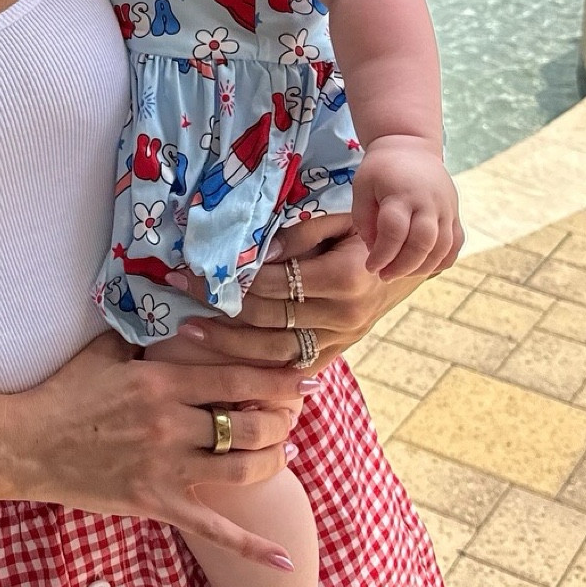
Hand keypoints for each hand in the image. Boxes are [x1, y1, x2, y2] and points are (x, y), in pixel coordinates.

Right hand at [0, 333, 309, 570]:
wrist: (26, 444)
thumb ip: (147, 334)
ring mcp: (165, 468)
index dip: (278, 379)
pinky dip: (251, 546)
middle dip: (283, 419)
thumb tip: (178, 310)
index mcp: (161, 382)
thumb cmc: (65, 393)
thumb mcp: (106, 351)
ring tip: (284, 452)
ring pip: (242, 468)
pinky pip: (213, 530)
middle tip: (295, 415)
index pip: (237, 378)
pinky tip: (283, 557)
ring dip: (273, 460)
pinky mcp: (156, 504)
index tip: (303, 378)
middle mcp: (170, 424)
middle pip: (249, 423)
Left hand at [168, 212, 447, 367]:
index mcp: (345, 277)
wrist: (405, 261)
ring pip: (276, 351)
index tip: (194, 269)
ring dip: (229, 344)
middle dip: (220, 308)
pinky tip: (225, 363)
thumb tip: (260, 253)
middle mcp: (343, 315)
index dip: (234, 278)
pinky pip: (294, 366)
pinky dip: (259, 367)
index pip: (275, 283)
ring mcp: (341, 339)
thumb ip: (300, 235)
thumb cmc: (365, 232)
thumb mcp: (339, 220)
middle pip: (269, 318)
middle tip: (180, 293)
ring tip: (190, 330)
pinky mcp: (338, 352)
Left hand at [352, 136, 460, 277]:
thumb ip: (364, 219)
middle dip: (403, 265)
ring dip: (421, 267)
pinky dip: (442, 261)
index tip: (371, 266)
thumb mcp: (362, 187)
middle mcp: (428, 201)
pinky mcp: (455, 213)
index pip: (395, 230)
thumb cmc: (381, 170)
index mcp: (401, 193)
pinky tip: (422, 267)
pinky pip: (455, 244)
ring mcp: (446, 208)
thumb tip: (374, 250)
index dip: (383, 254)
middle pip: (423, 242)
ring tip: (400, 273)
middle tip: (384, 275)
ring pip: (442, 247)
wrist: (411, 147)